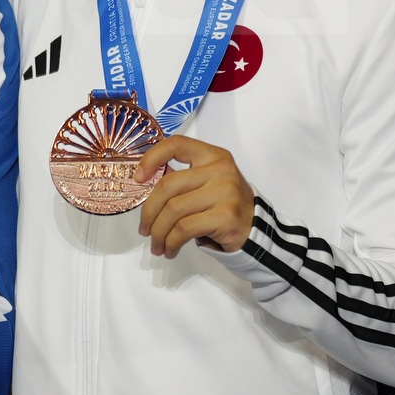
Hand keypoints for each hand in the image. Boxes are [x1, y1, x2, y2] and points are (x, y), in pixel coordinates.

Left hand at [135, 136, 256, 258]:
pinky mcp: (225, 216)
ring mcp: (225, 192)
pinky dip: (171, 242)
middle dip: (149, 211)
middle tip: (144, 229)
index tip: (138, 178)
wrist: (256, 230)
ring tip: (157, 244)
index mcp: (213, 155)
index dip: (152, 158)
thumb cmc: (224, 206)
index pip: (177, 144)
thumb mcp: (207, 183)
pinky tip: (170, 249)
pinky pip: (184, 229)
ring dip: (159, 232)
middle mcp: (221, 170)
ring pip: (174, 210)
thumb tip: (145, 185)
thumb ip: (181, 179)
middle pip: (168, 186)